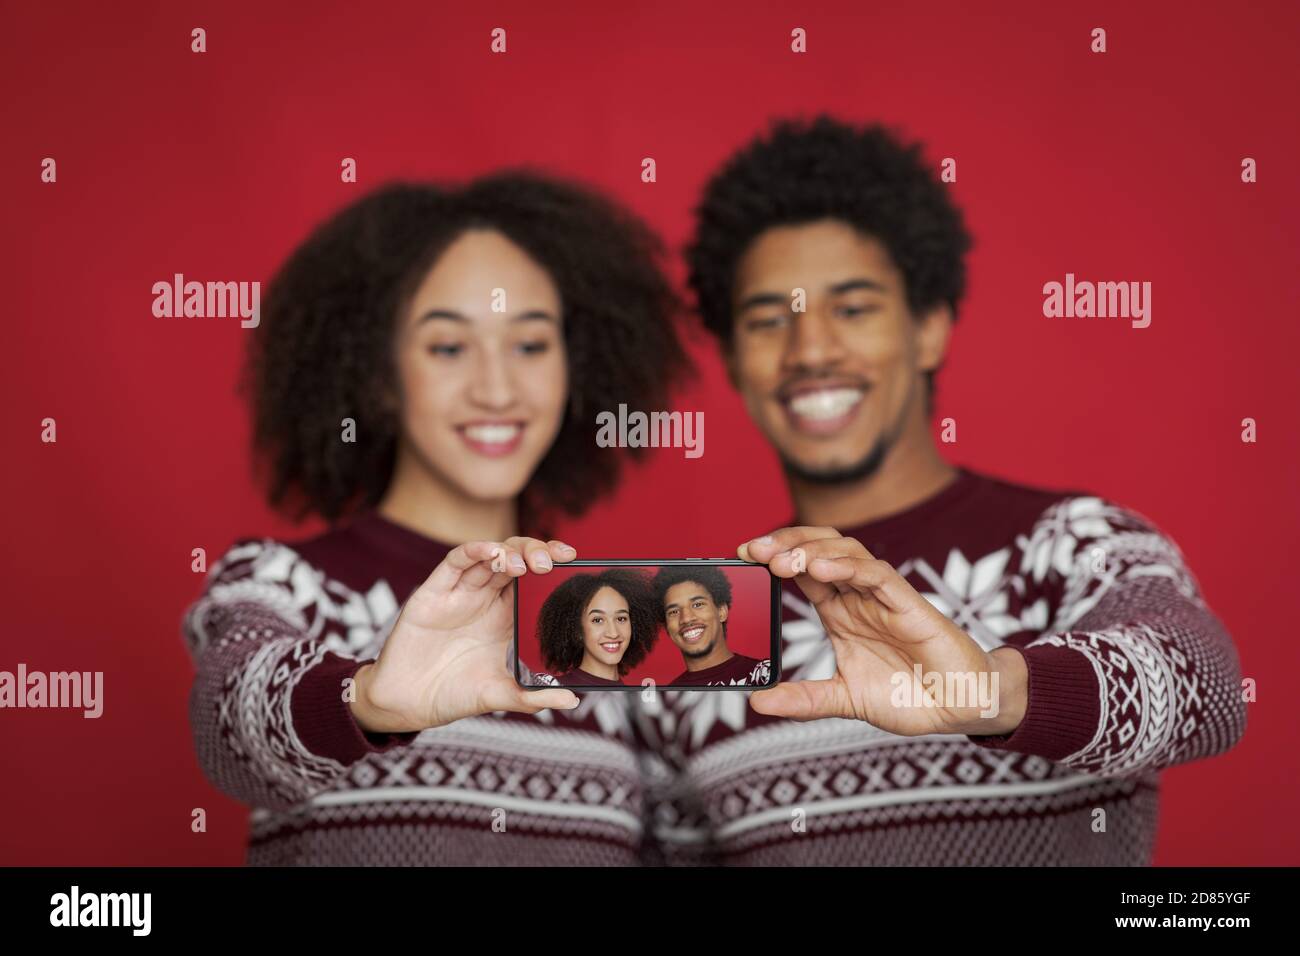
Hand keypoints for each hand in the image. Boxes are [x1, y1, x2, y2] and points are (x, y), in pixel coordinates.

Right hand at [351, 537, 580, 732]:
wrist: (407, 703)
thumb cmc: (454, 695)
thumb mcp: (497, 697)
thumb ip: (531, 696)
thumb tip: (571, 700)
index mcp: (507, 619)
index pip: (536, 581)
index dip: (554, 567)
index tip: (573, 561)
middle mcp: (487, 600)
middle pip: (517, 560)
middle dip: (537, 552)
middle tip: (551, 563)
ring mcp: (461, 593)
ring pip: (490, 555)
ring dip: (510, 551)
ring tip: (523, 564)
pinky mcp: (434, 592)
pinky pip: (455, 562)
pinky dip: (474, 551)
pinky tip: (490, 551)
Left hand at [739, 527, 1027, 735]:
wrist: (960, 708)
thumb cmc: (909, 696)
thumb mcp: (844, 699)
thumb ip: (804, 699)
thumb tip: (757, 702)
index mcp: (839, 612)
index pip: (800, 571)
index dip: (773, 558)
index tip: (742, 557)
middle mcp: (857, 597)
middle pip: (818, 549)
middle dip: (785, 543)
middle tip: (753, 550)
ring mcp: (882, 597)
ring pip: (844, 552)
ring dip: (810, 550)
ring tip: (781, 559)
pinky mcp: (908, 603)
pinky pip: (876, 575)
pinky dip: (847, 568)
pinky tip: (820, 570)